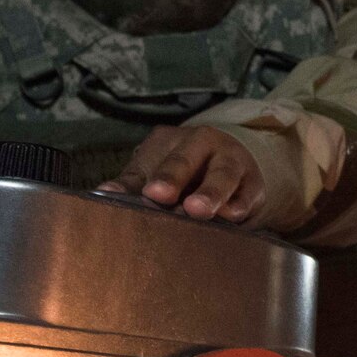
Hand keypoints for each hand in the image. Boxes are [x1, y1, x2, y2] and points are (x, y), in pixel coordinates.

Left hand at [98, 127, 264, 223]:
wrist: (234, 166)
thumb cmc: (186, 173)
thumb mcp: (157, 171)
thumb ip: (132, 184)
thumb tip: (103, 194)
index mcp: (173, 140)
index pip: (155, 158)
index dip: (147, 175)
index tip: (142, 192)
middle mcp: (203, 144)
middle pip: (188, 158)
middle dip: (174, 176)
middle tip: (159, 195)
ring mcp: (232, 162)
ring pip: (223, 173)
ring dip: (210, 192)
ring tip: (197, 210)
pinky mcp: (254, 184)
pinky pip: (249, 193)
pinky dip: (241, 204)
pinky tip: (233, 216)